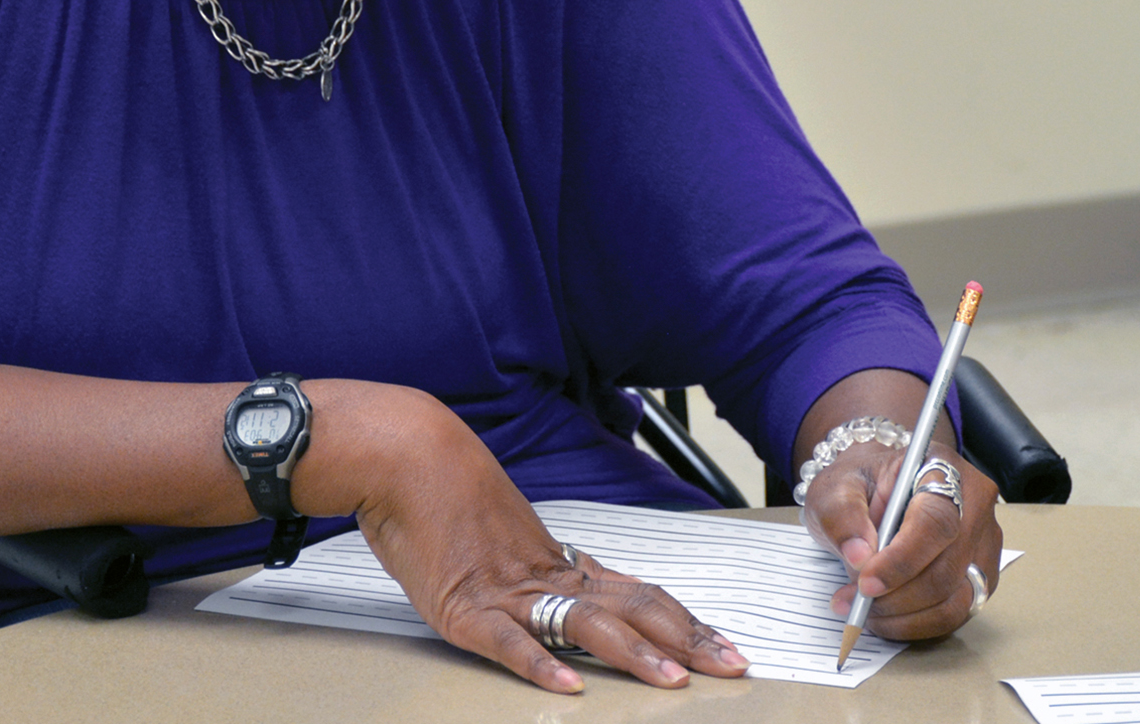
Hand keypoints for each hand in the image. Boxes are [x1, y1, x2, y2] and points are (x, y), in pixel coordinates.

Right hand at [351, 390, 748, 693]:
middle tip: (733, 666)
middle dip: (685, 639)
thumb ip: (530, 561)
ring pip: (583, 623)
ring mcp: (508, 592)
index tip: (723, 642)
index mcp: (556, 559)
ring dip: (633, 653)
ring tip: (672, 681)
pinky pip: (509, 642)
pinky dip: (540, 666)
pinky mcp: (465, 607)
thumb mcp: (500, 528)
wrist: (406, 452)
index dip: (683, 619)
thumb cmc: (445, 488)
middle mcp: (544, 574)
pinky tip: (569, 687)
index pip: (635, 591)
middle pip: (630, 605)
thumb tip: (554, 584)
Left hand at [801, 437, 1002, 639]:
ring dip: (904, 615)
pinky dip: (916, 623)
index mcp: (940, 467)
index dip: (901, 559)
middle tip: (854, 602)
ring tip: (862, 610)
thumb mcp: (835, 487)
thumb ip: (842, 514)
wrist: (875, 492)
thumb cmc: (859, 485)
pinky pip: (955, 614)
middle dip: (896, 594)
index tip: (865, 583)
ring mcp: (983, 543)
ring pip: (954, 598)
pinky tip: (884, 616)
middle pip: (947, 567)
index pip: (934, 521)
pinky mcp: (981, 577)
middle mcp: (974, 505)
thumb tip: (859, 556)